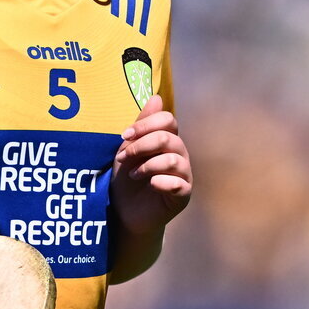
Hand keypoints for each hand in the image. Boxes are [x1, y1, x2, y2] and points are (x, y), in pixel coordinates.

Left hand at [111, 95, 191, 236]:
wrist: (125, 212)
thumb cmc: (127, 179)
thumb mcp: (128, 149)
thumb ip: (141, 126)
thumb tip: (156, 97)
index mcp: (167, 141)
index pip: (168, 120)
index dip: (146, 124)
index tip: (125, 135)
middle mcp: (179, 155)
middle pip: (168, 137)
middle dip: (141, 145)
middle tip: (124, 157)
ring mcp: (183, 175)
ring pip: (173, 159)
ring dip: (148, 165)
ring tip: (134, 174)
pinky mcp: (183, 195)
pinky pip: (179, 183)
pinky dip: (161, 181)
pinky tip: (150, 185)